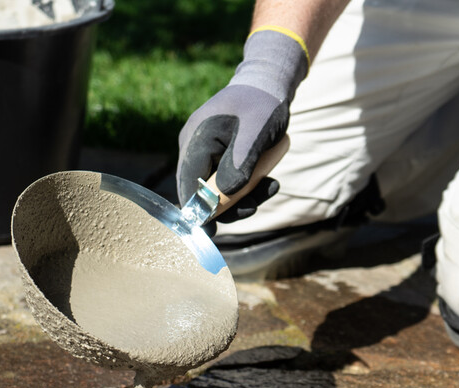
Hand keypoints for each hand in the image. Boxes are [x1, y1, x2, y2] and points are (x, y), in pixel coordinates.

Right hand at [177, 29, 307, 222]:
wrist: (267, 84)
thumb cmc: (262, 104)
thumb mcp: (257, 131)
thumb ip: (241, 161)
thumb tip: (227, 194)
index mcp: (196, 139)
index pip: (188, 184)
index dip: (197, 210)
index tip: (210, 231)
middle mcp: (192, 149)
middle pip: (199, 192)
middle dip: (227, 206)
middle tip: (254, 207)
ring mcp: (202, 155)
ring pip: (214, 191)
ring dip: (241, 198)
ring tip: (270, 187)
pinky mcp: (215, 160)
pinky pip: (224, 183)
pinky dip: (244, 188)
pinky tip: (266, 182)